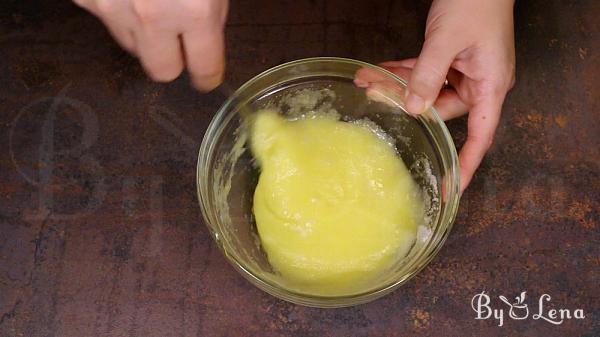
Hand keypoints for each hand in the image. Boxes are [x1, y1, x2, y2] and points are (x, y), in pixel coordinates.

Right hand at [74, 0, 227, 90]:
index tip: (206, 78)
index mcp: (193, 10)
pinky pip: (104, 18)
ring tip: (149, 2)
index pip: (204, 68)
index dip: (208, 75)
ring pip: (129, 46)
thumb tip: (208, 38)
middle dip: (172, 60)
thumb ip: (210, 13)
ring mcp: (112, 7)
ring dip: (142, 34)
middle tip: (177, 39)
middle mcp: (151, 17)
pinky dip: (116, 7)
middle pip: (161, 71)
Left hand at [359, 0, 515, 191]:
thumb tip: (412, 108)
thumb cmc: (476, 2)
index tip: (449, 189)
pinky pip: (425, 73)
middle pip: (441, 110)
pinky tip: (379, 70)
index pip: (480, 136)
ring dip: (397, 85)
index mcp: (491, 86)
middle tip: (373, 96)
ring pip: (427, 91)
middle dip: (405, 104)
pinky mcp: (452, 60)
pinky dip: (403, 72)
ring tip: (367, 80)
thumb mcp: (447, 40)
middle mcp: (480, 83)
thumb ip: (427, 74)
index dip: (464, 165)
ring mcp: (465, 71)